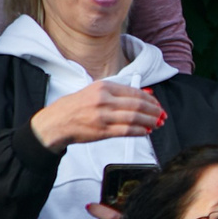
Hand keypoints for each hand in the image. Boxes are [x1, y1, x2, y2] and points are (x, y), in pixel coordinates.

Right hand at [29, 80, 164, 150]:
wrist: (55, 123)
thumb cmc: (74, 108)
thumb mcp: (93, 92)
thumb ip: (116, 93)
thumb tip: (142, 94)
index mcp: (102, 87)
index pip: (133, 91)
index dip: (149, 98)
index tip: (156, 102)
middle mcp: (103, 100)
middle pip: (137, 104)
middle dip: (153, 110)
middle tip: (161, 114)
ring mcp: (103, 116)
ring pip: (134, 118)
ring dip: (150, 121)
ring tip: (157, 123)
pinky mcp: (102, 131)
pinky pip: (126, 131)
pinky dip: (139, 131)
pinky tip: (146, 131)